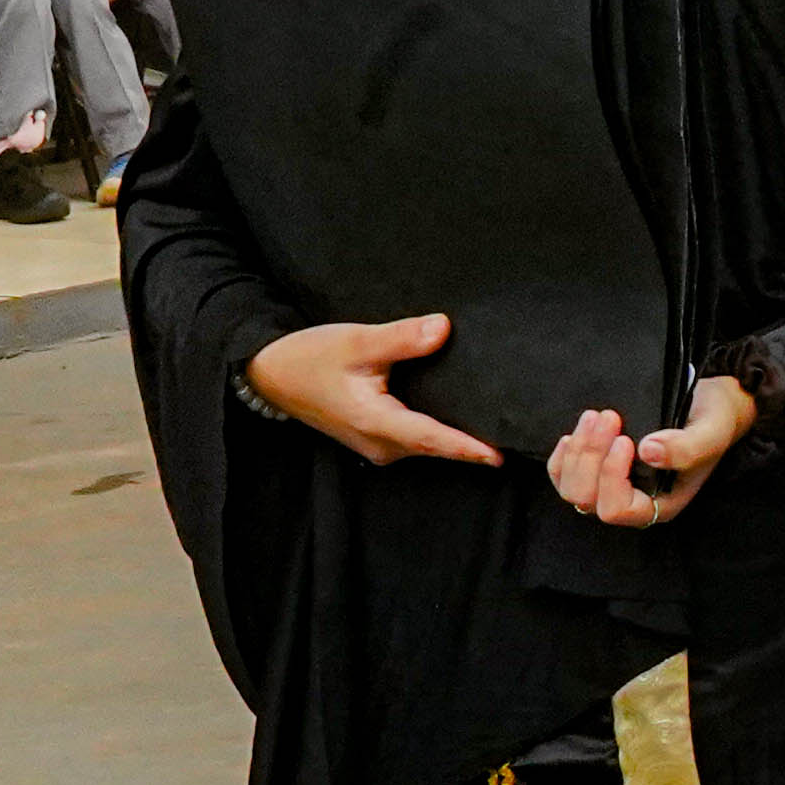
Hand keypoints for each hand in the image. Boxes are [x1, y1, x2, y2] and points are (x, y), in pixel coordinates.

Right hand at [248, 313, 506, 467]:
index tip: (498, 455)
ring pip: (426, 445)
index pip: (431, 439)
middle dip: (472, 445)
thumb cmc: (310, 357)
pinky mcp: (375, 438)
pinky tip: (462, 416)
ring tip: (498, 426)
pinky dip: (438, 431)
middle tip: (514, 435)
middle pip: (435, 446)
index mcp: (375, 422)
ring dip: (456, 439)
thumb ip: (401, 338)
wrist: (270, 374)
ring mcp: (377, 445)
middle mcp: (379, 443)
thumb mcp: (356, 341)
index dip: (466, 447)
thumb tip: (443, 328)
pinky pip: (415, 439)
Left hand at [548, 374, 754, 527]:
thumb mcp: (711, 432)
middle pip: (586, 498)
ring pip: (571, 488)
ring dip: (578, 450)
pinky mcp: (597, 470)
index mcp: (660, 505)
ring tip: (597, 416)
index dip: (611, 476)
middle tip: (609, 416)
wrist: (709, 406)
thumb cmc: (714, 422)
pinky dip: (563, 456)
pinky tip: (573, 434)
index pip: (618, 509)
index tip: (626, 439)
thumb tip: (648, 451)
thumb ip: (686, 447)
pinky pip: (563, 475)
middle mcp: (632, 502)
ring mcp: (611, 488)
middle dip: (590, 456)